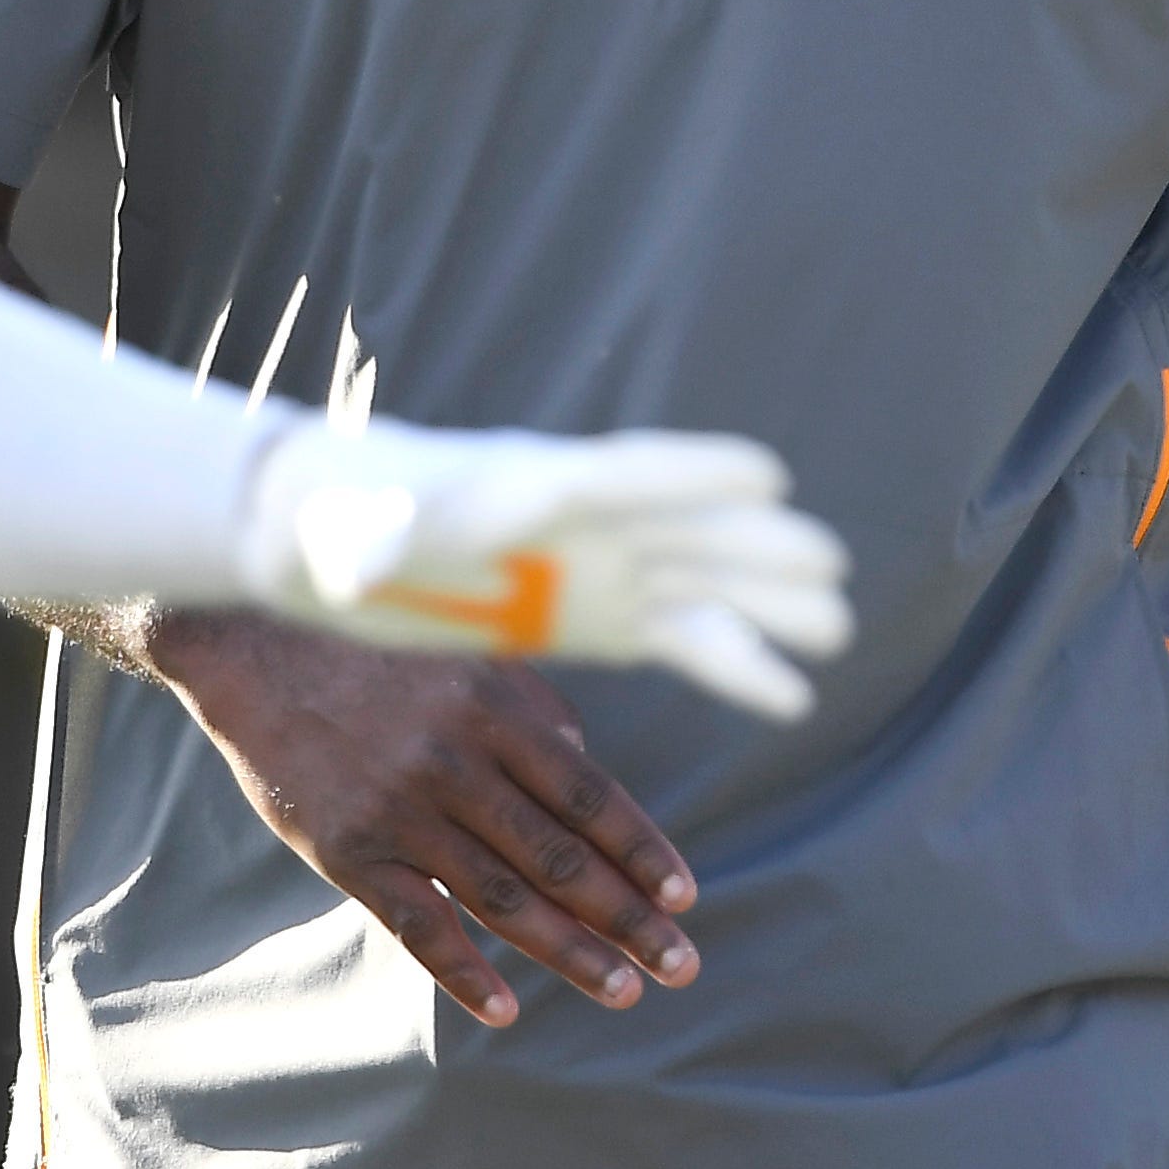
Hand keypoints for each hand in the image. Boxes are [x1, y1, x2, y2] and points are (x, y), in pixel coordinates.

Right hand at [141, 609, 706, 1029]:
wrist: (258, 645)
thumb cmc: (379, 648)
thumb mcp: (467, 655)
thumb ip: (532, 712)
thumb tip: (587, 770)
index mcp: (497, 709)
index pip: (590, 797)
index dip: (642, 851)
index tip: (684, 896)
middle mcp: (457, 762)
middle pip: (561, 856)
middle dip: (628, 916)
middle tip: (679, 963)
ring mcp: (402, 811)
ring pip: (502, 898)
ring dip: (568, 951)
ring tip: (622, 989)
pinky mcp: (349, 850)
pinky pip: (417, 924)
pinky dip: (463, 972)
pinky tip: (505, 1009)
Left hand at [241, 424, 852, 717]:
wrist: (331, 536)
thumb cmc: (340, 521)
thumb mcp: (346, 533)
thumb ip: (369, 546)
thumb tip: (358, 567)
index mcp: (529, 484)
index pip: (622, 474)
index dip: (693, 473)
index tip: (764, 474)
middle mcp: (581, 522)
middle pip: (685, 525)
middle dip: (753, 544)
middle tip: (829, 567)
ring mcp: (599, 569)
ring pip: (701, 582)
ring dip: (765, 604)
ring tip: (836, 628)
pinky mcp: (599, 620)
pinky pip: (684, 640)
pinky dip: (737, 665)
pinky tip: (792, 696)